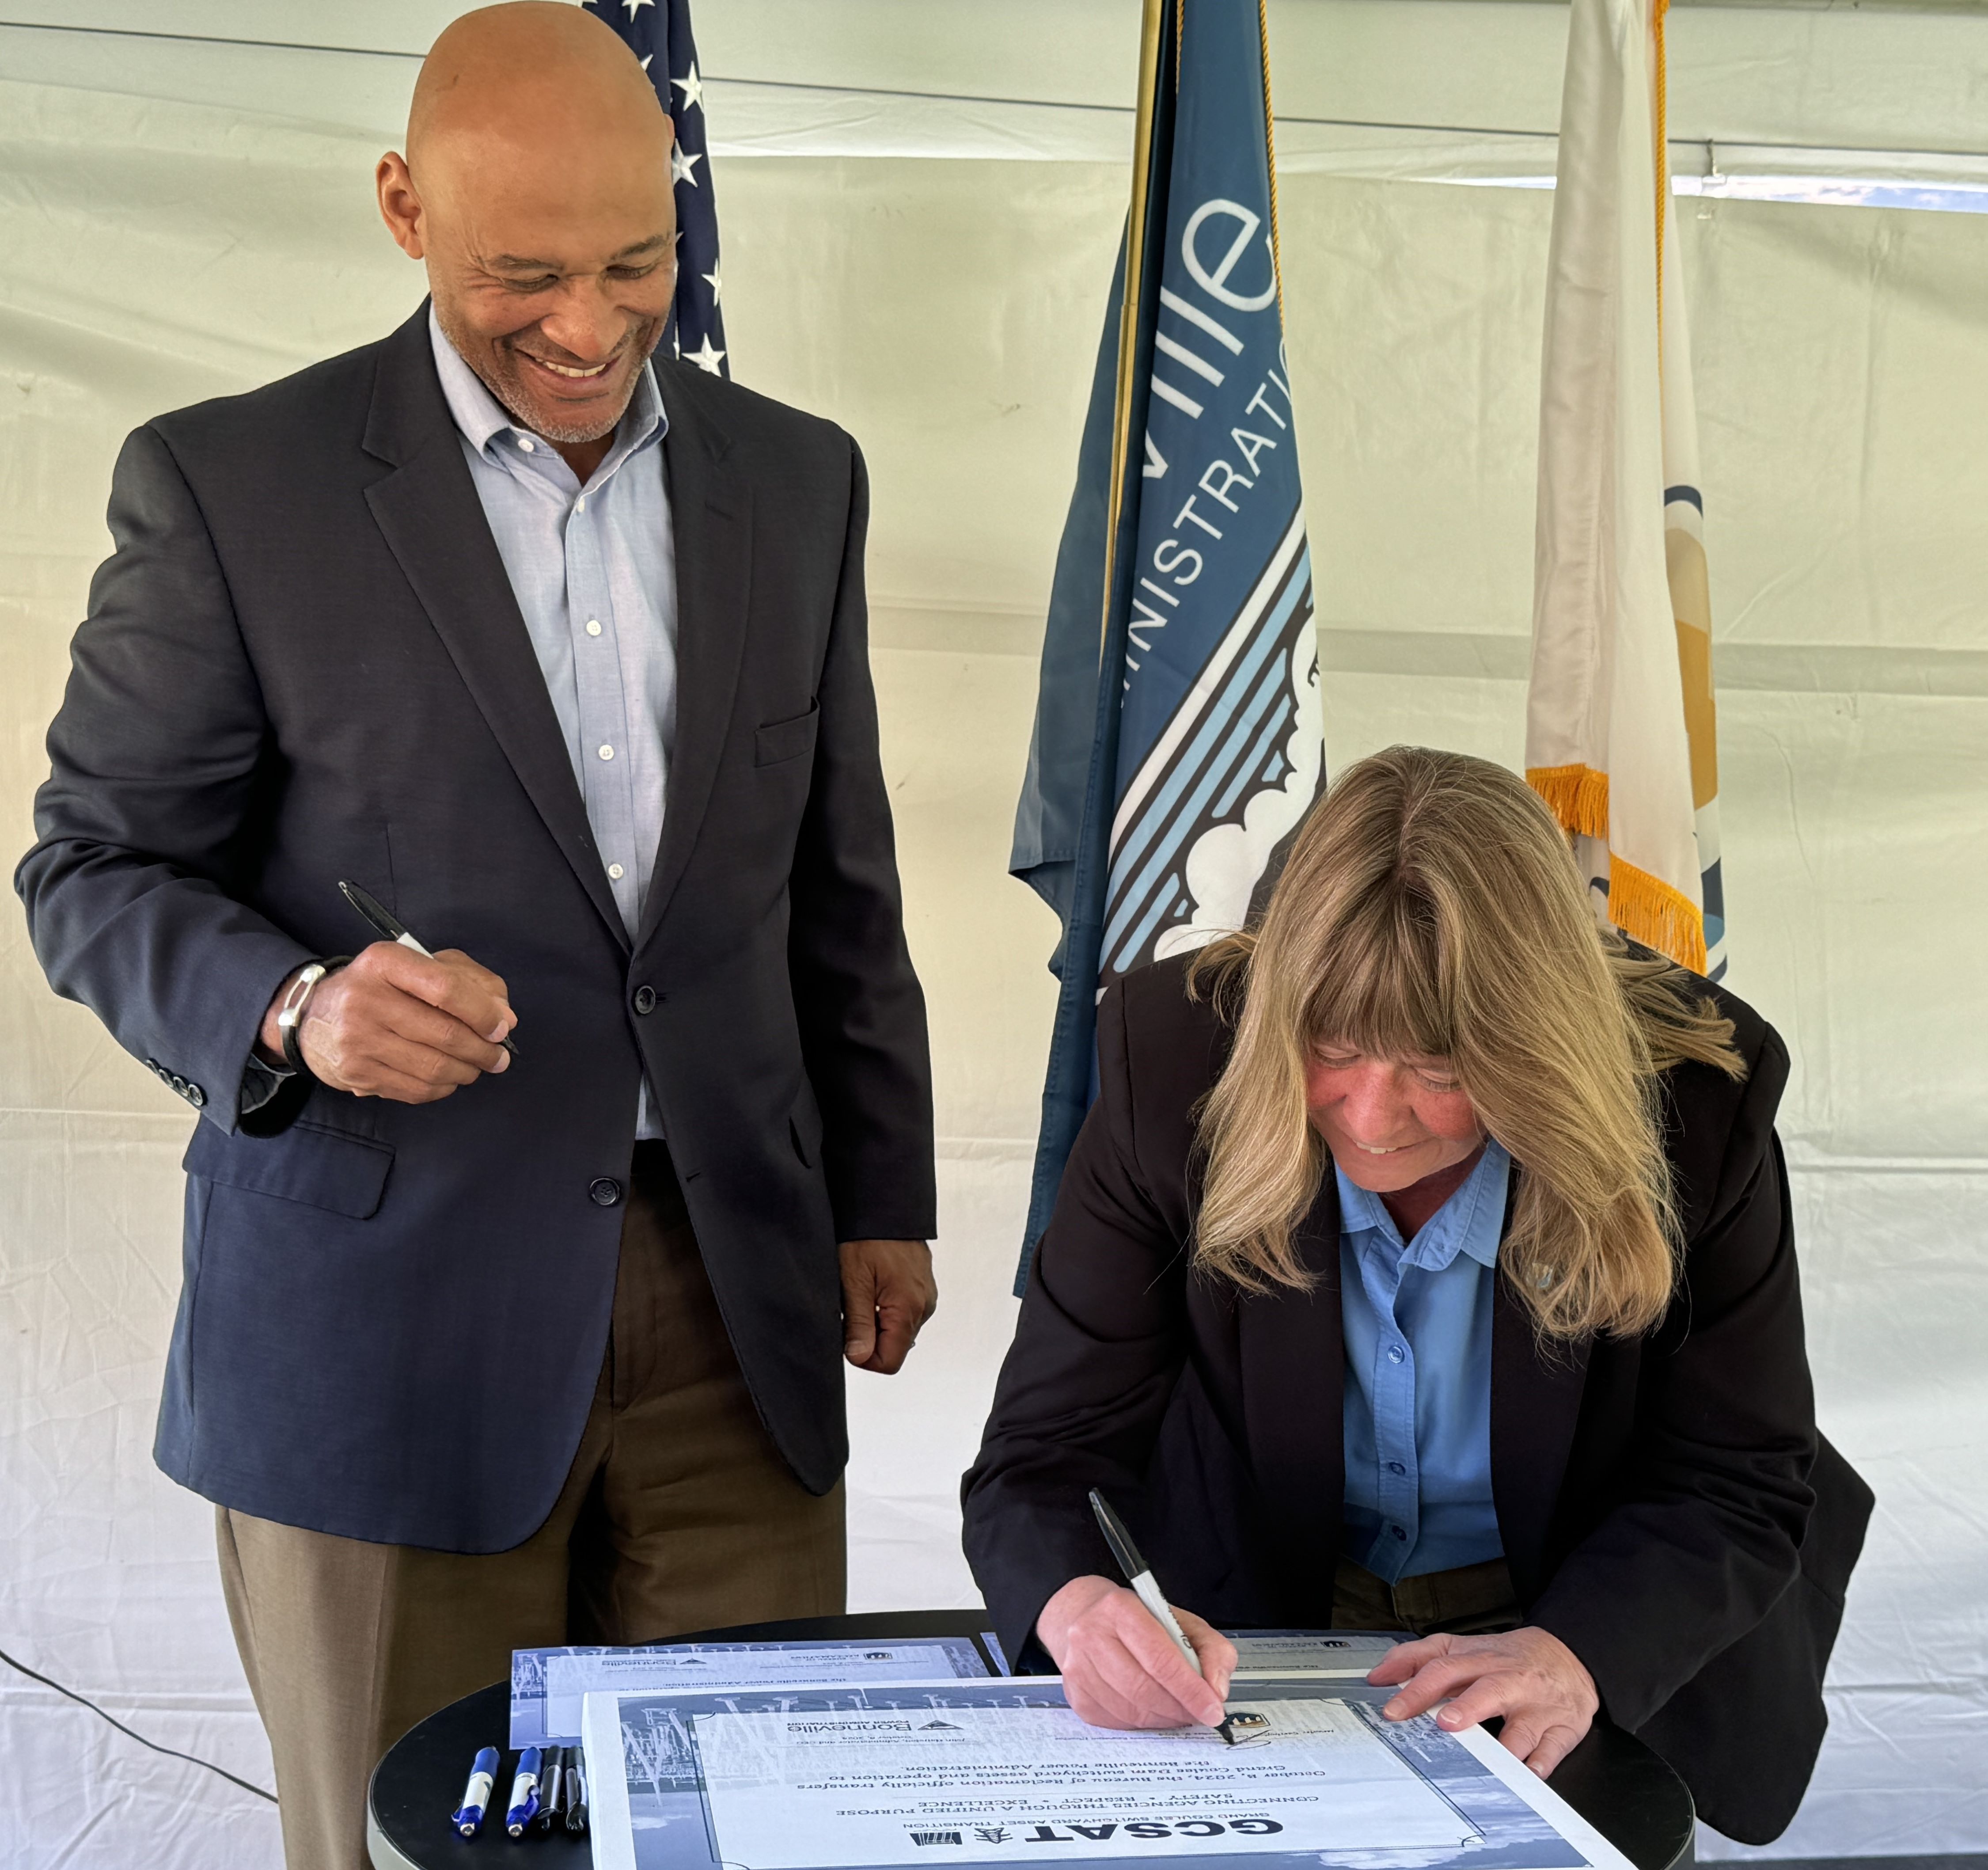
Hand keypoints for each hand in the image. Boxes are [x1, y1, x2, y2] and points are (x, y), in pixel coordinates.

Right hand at [258, 943, 515, 1102]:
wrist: (315, 1014)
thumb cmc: (383, 985)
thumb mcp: (422, 964)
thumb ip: (471, 981)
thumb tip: (505, 1019)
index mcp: (385, 962)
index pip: (445, 989)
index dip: (482, 1012)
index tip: (501, 1028)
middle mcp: (365, 999)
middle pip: (444, 1034)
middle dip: (483, 1050)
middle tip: (499, 1057)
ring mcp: (357, 1040)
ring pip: (433, 1067)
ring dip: (467, 1072)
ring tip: (477, 1067)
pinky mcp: (356, 1073)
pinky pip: (416, 1089)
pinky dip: (443, 1087)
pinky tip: (449, 1078)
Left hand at [839, 1238, 935, 1372]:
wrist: (886, 1206)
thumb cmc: (868, 1237)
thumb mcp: (854, 1280)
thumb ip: (858, 1323)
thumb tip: (859, 1357)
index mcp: (908, 1309)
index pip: (890, 1362)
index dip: (863, 1357)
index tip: (847, 1335)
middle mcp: (923, 1307)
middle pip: (894, 1348)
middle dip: (868, 1337)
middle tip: (851, 1306)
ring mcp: (925, 1298)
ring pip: (897, 1331)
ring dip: (876, 1322)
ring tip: (863, 1291)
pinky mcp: (922, 1289)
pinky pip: (903, 1313)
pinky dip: (885, 1309)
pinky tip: (873, 1286)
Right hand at [1036, 1575, 1234, 1730]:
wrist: (1082, 1615)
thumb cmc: (1136, 1618)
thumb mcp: (1181, 1620)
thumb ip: (1211, 1650)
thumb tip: (1216, 1691)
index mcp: (1119, 1609)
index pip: (1159, 1659)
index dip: (1190, 1690)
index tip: (1212, 1709)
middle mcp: (1091, 1636)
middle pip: (1144, 1690)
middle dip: (1179, 1709)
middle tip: (1199, 1714)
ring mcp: (1078, 1668)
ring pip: (1131, 1712)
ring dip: (1163, 1718)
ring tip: (1178, 1710)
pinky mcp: (1076, 1696)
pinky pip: (1117, 1723)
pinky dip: (1142, 1723)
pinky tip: (1152, 1709)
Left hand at [1368, 1625, 1597, 1775]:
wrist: (1568, 1654)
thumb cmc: (1506, 1657)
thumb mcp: (1462, 1648)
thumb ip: (1418, 1657)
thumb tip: (1379, 1676)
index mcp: (1480, 1660)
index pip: (1444, 1668)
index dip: (1417, 1689)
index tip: (1394, 1711)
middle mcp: (1509, 1681)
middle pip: (1486, 1690)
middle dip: (1466, 1708)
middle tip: (1446, 1724)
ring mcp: (1538, 1706)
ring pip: (1523, 1726)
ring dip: (1507, 1743)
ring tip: (1492, 1760)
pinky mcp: (1563, 1727)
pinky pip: (1554, 1747)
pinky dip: (1542, 1762)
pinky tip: (1530, 1773)